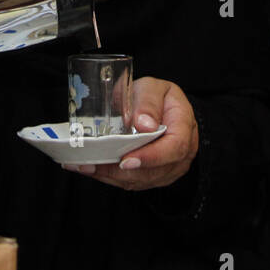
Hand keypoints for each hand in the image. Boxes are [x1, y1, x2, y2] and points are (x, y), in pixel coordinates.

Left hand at [62, 76, 198, 190]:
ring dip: (111, 176)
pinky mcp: (155, 176)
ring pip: (141, 180)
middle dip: (120, 171)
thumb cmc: (157, 96)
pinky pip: (135, 182)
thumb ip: (148, 102)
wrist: (161, 107)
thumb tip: (144, 124)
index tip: (126, 160)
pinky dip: (112, 177)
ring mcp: (170, 168)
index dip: (151, 157)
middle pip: (154, 171)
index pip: (174, 148)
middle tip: (93, 164)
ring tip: (85, 166)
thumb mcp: (153, 88)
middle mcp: (182, 153)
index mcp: (184, 127)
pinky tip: (92, 168)